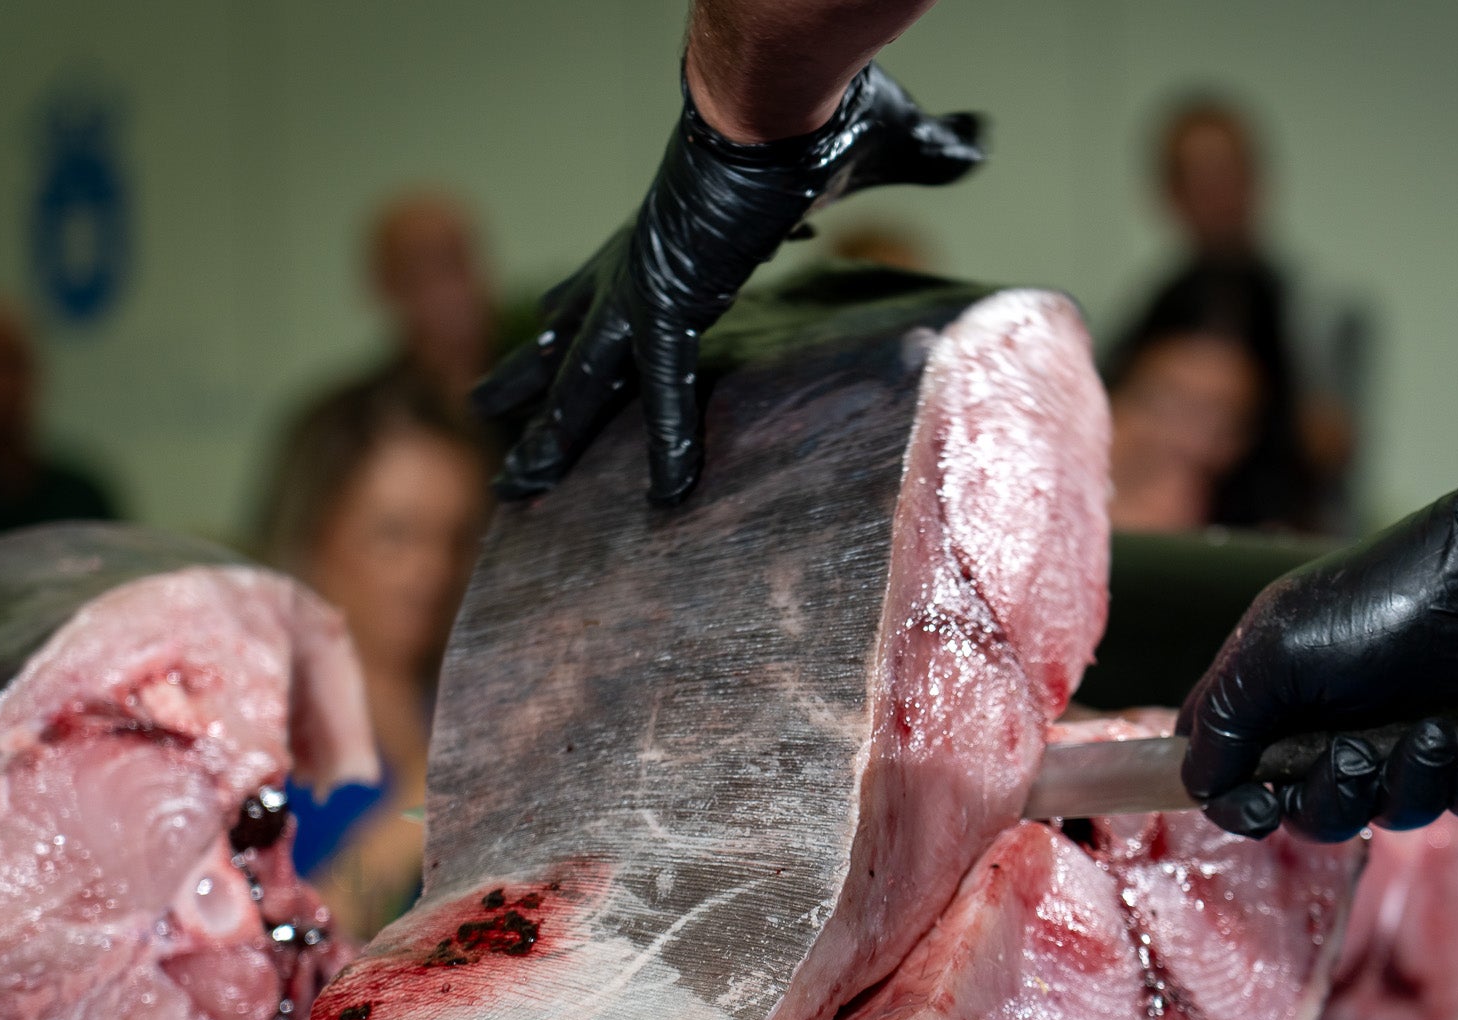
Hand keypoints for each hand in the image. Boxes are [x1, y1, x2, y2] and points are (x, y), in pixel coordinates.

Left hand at [476, 63, 982, 503]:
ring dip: (547, 432)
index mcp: (667, 230)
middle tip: (484, 411)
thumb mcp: (870, 144)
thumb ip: (917, 158)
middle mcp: (639, 259)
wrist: (787, 88)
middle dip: (525, 380)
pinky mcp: (673, 299)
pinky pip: (663, 388)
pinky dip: (667, 440)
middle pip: (566, 333)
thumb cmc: (817, 104)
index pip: (608, 283)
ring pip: (581, 377)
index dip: (575, 314)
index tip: (550, 339)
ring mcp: (644, 283)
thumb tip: (974, 143)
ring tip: (513, 486)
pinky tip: (667, 494)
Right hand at [1177, 475, 1457, 840]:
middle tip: (1359, 752)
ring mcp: (1394, 740)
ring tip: (1434, 734)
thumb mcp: (1273, 652)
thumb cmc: (1380, 603)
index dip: (1237, 803)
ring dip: (1410, 784)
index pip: (1226, 771)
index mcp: (1272, 697)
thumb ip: (1220, 723)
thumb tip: (1195, 781)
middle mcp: (1327, 724)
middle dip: (1336, 796)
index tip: (1263, 808)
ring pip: (1386, 815)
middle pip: (1309, 812)